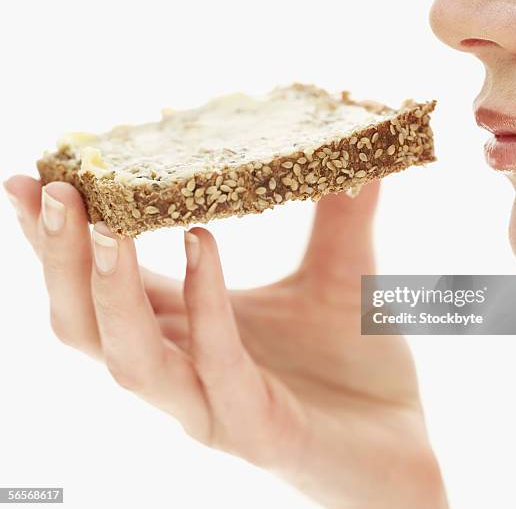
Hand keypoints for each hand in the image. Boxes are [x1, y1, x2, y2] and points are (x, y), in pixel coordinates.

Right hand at [4, 175, 446, 508]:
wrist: (402, 443)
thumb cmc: (357, 360)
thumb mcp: (339, 272)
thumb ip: (339, 213)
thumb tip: (349, 148)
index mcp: (187, 327)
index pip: (102, 282)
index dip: (61, 237)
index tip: (33, 177)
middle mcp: (184, 367)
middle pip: (88, 321)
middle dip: (60, 258)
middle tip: (50, 189)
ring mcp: (212, 404)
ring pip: (128, 357)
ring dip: (106, 291)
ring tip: (104, 226)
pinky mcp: (256, 426)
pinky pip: (215, 364)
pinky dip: (204, 302)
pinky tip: (201, 242)